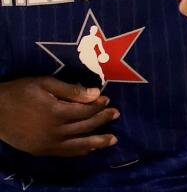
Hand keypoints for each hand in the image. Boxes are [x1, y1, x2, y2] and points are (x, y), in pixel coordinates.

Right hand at [0, 76, 118, 156]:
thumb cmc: (19, 92)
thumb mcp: (44, 83)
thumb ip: (71, 90)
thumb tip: (96, 94)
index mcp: (56, 112)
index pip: (85, 110)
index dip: (98, 105)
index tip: (107, 100)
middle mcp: (54, 131)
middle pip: (85, 126)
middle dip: (102, 120)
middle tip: (116, 114)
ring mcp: (48, 143)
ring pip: (78, 144)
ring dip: (97, 142)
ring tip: (112, 140)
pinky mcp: (41, 151)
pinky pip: (65, 153)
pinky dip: (79, 152)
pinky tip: (89, 149)